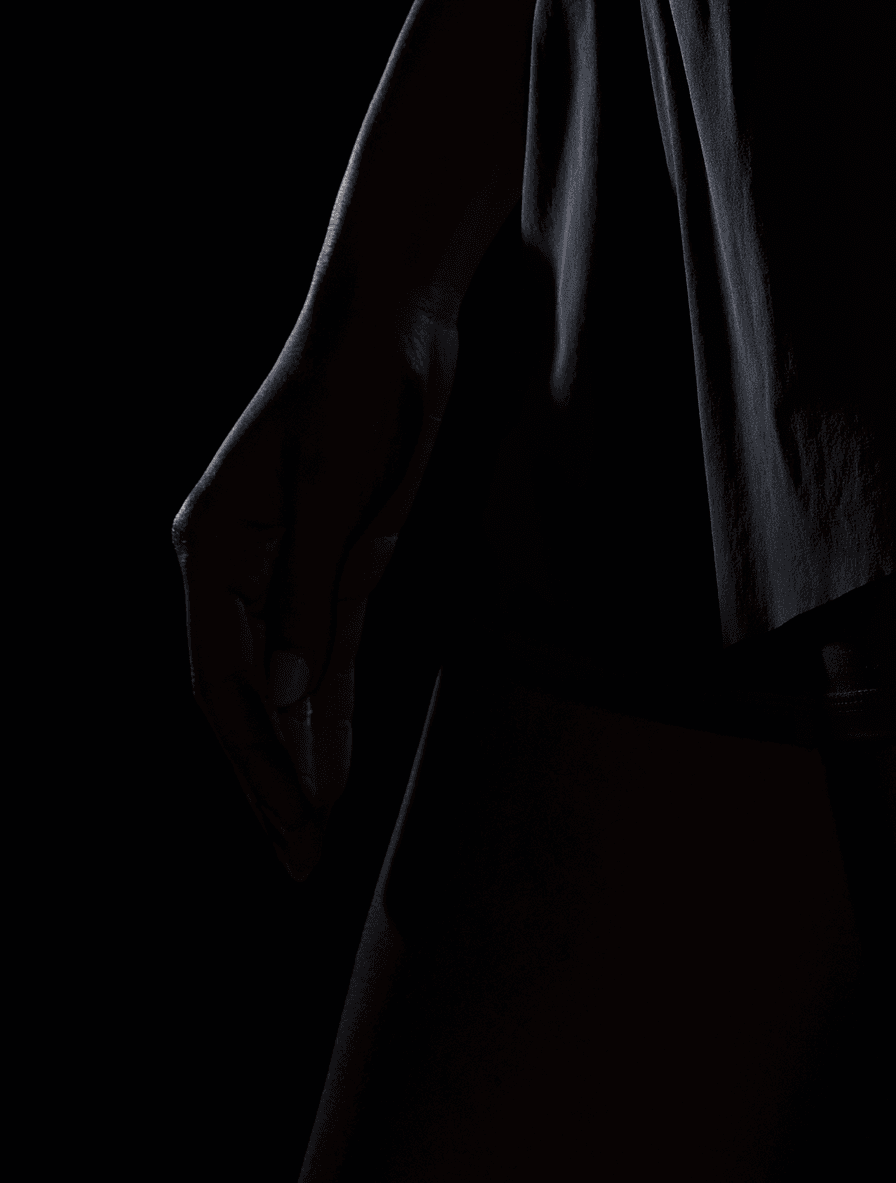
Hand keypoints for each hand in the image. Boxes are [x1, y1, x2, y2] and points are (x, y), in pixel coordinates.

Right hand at [174, 285, 458, 878]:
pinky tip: (338, 758)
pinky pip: (330, 649)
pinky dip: (334, 708)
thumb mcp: (333, 486)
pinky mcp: (340, 555)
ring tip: (315, 835)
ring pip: (286, 685)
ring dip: (301, 759)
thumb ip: (309, 591)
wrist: (395, 319)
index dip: (254, 761)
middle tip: (301, 864)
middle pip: (244, 698)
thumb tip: (282, 698)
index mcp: (212, 549)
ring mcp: (287, 565)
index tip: (291, 826)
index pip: (219, 682)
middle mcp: (237, 568)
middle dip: (271, 782)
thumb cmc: (357, 386)